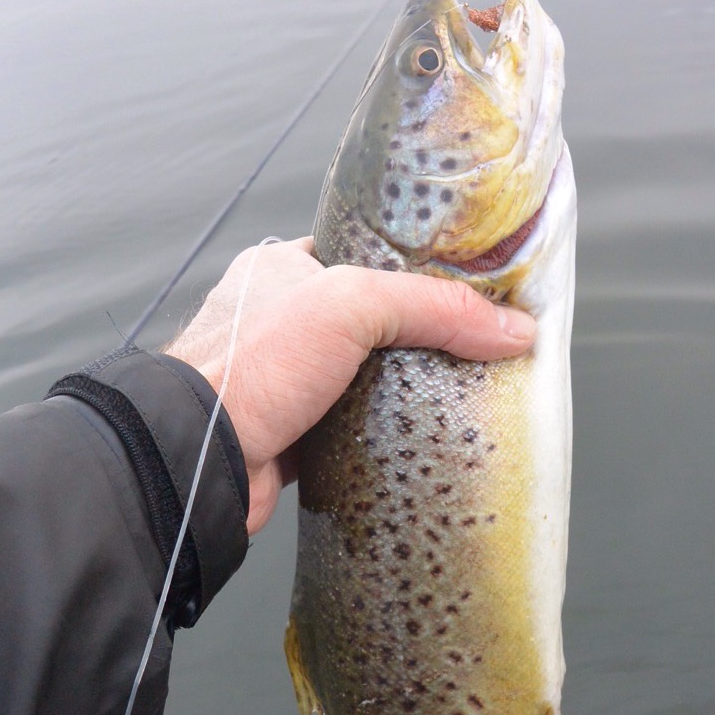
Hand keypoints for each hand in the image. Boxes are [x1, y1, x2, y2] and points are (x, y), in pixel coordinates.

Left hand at [165, 237, 535, 534]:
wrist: (200, 460)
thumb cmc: (253, 364)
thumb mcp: (353, 306)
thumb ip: (436, 309)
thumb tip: (514, 329)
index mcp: (279, 271)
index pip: (361, 255)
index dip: (414, 268)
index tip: (466, 284)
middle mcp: (279, 322)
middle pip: (371, 322)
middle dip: (418, 337)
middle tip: (473, 343)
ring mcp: (286, 382)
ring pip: (365, 378)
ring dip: (404, 389)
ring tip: (461, 390)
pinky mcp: (296, 436)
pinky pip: (356, 429)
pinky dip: (386, 434)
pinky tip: (423, 435)